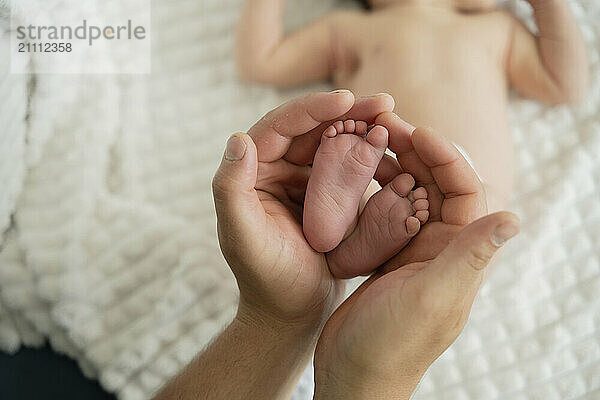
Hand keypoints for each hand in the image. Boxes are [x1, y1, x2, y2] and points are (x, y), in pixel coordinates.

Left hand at [212, 91, 394, 334]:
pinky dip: (371, 159)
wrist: (291, 312)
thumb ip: (231, 190)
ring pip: (335, 143)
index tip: (347, 98)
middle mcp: (276, 169)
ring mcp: (304, 181)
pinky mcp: (328, 197)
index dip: (312, 109)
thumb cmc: (266, 279)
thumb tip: (238, 137)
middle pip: (313, 128)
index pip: (281, 127)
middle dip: (348, 112)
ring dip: (363, 131)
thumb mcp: (243, 238)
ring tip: (394, 124)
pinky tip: (396, 156)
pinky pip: (350, 168)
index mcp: (253, 172)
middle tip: (384, 102)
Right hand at [314, 122, 519, 398]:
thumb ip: (469, 256)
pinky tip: (355, 174)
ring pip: (410, 192)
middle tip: (386, 125)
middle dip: (416, 151)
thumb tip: (513, 217)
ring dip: (394, 164)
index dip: (446, 156)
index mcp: (459, 253)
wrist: (355, 373)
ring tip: (369, 141)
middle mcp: (442, 247)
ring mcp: (413, 249)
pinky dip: (375, 188)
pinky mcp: (387, 254)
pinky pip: (386, 209)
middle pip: (437, 184)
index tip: (417, 132)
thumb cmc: (392, 342)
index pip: (466, 190)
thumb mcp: (432, 296)